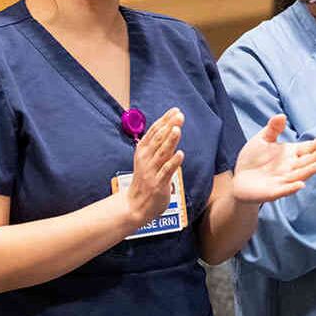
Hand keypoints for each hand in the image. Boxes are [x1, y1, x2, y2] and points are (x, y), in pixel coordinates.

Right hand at [124, 108, 184, 226]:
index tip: (176, 110)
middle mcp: (145, 159)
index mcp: (142, 150)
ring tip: (177, 129)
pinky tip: (180, 154)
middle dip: (169, 126)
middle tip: (179, 115)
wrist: (135, 205)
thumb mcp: (148, 158)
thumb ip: (158, 143)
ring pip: (161, 153)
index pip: (154, 132)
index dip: (165, 120)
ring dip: (170, 141)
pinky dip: (173, 162)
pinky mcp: (157, 184)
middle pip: (158, 140)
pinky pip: (166, 172)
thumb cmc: (145, 178)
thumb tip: (170, 125)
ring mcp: (151, 171)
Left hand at [232, 115, 315, 203]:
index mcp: (291, 153)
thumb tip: (282, 115)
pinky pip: (285, 190)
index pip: (307, 148)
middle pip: (307, 162)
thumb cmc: (253, 158)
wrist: (239, 179)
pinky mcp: (274, 192)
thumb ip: (273, 129)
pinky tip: (301, 184)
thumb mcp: (262, 139)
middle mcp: (291, 167)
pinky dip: (292, 188)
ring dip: (310, 171)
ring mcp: (284, 180)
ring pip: (300, 175)